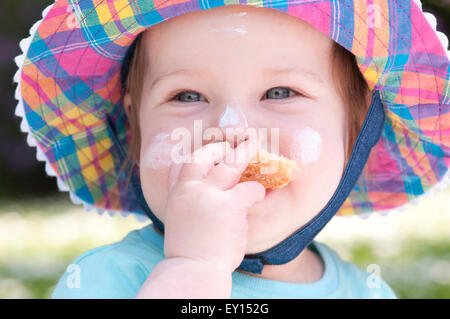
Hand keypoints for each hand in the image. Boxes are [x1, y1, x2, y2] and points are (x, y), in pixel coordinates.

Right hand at [163, 137, 265, 273]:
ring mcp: (209, 196)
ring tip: (254, 143)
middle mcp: (190, 190)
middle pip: (203, 156)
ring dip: (244, 151)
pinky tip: (262, 193)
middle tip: (230, 145)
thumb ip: (189, 203)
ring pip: (230, 164)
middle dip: (218, 148)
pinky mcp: (229, 206)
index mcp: (176, 194)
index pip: (181, 164)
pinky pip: (250, 188)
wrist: (193, 270)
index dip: (195, 156)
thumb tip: (207, 194)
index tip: (206, 153)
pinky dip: (259, 190)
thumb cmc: (189, 252)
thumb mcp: (180, 221)